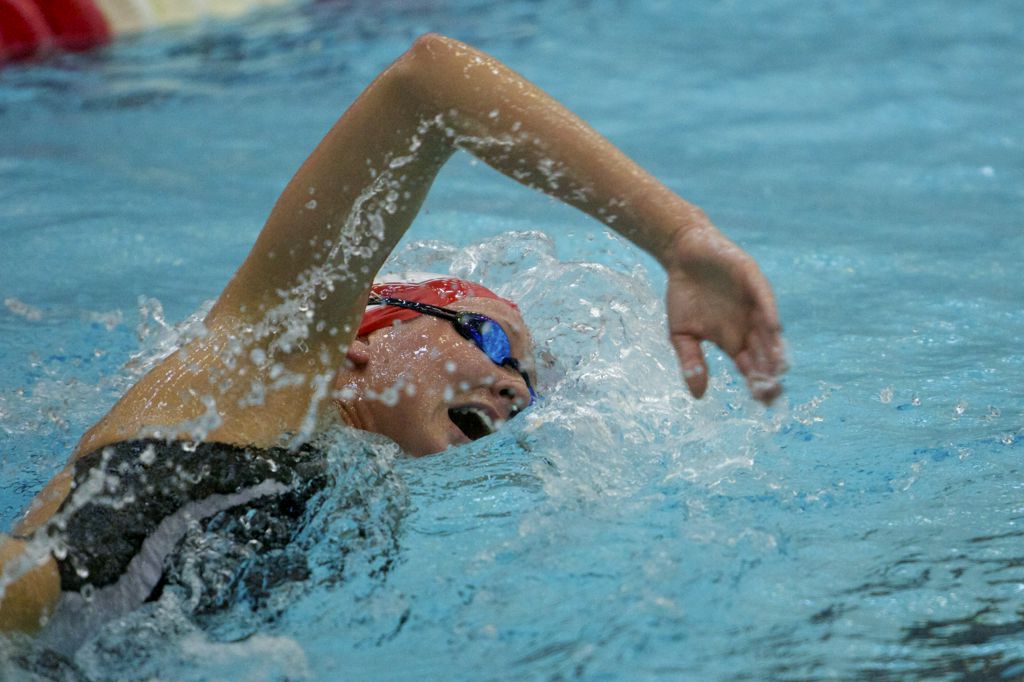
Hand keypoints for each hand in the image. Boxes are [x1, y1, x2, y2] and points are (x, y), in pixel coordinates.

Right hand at [663, 225, 785, 403]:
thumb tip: (698, 394)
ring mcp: (753, 305)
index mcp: (733, 342)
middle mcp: (749, 327)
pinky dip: (768, 313)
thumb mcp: (681, 335)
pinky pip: (764, 299)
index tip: (761, 402)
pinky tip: (773, 328)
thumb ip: (691, 362)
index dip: (758, 383)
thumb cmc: (683, 296)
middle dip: (769, 373)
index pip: (751, 368)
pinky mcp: (753, 281)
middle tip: (772, 391)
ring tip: (779, 368)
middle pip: (765, 355)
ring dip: (775, 348)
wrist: (683, 255)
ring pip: (769, 331)